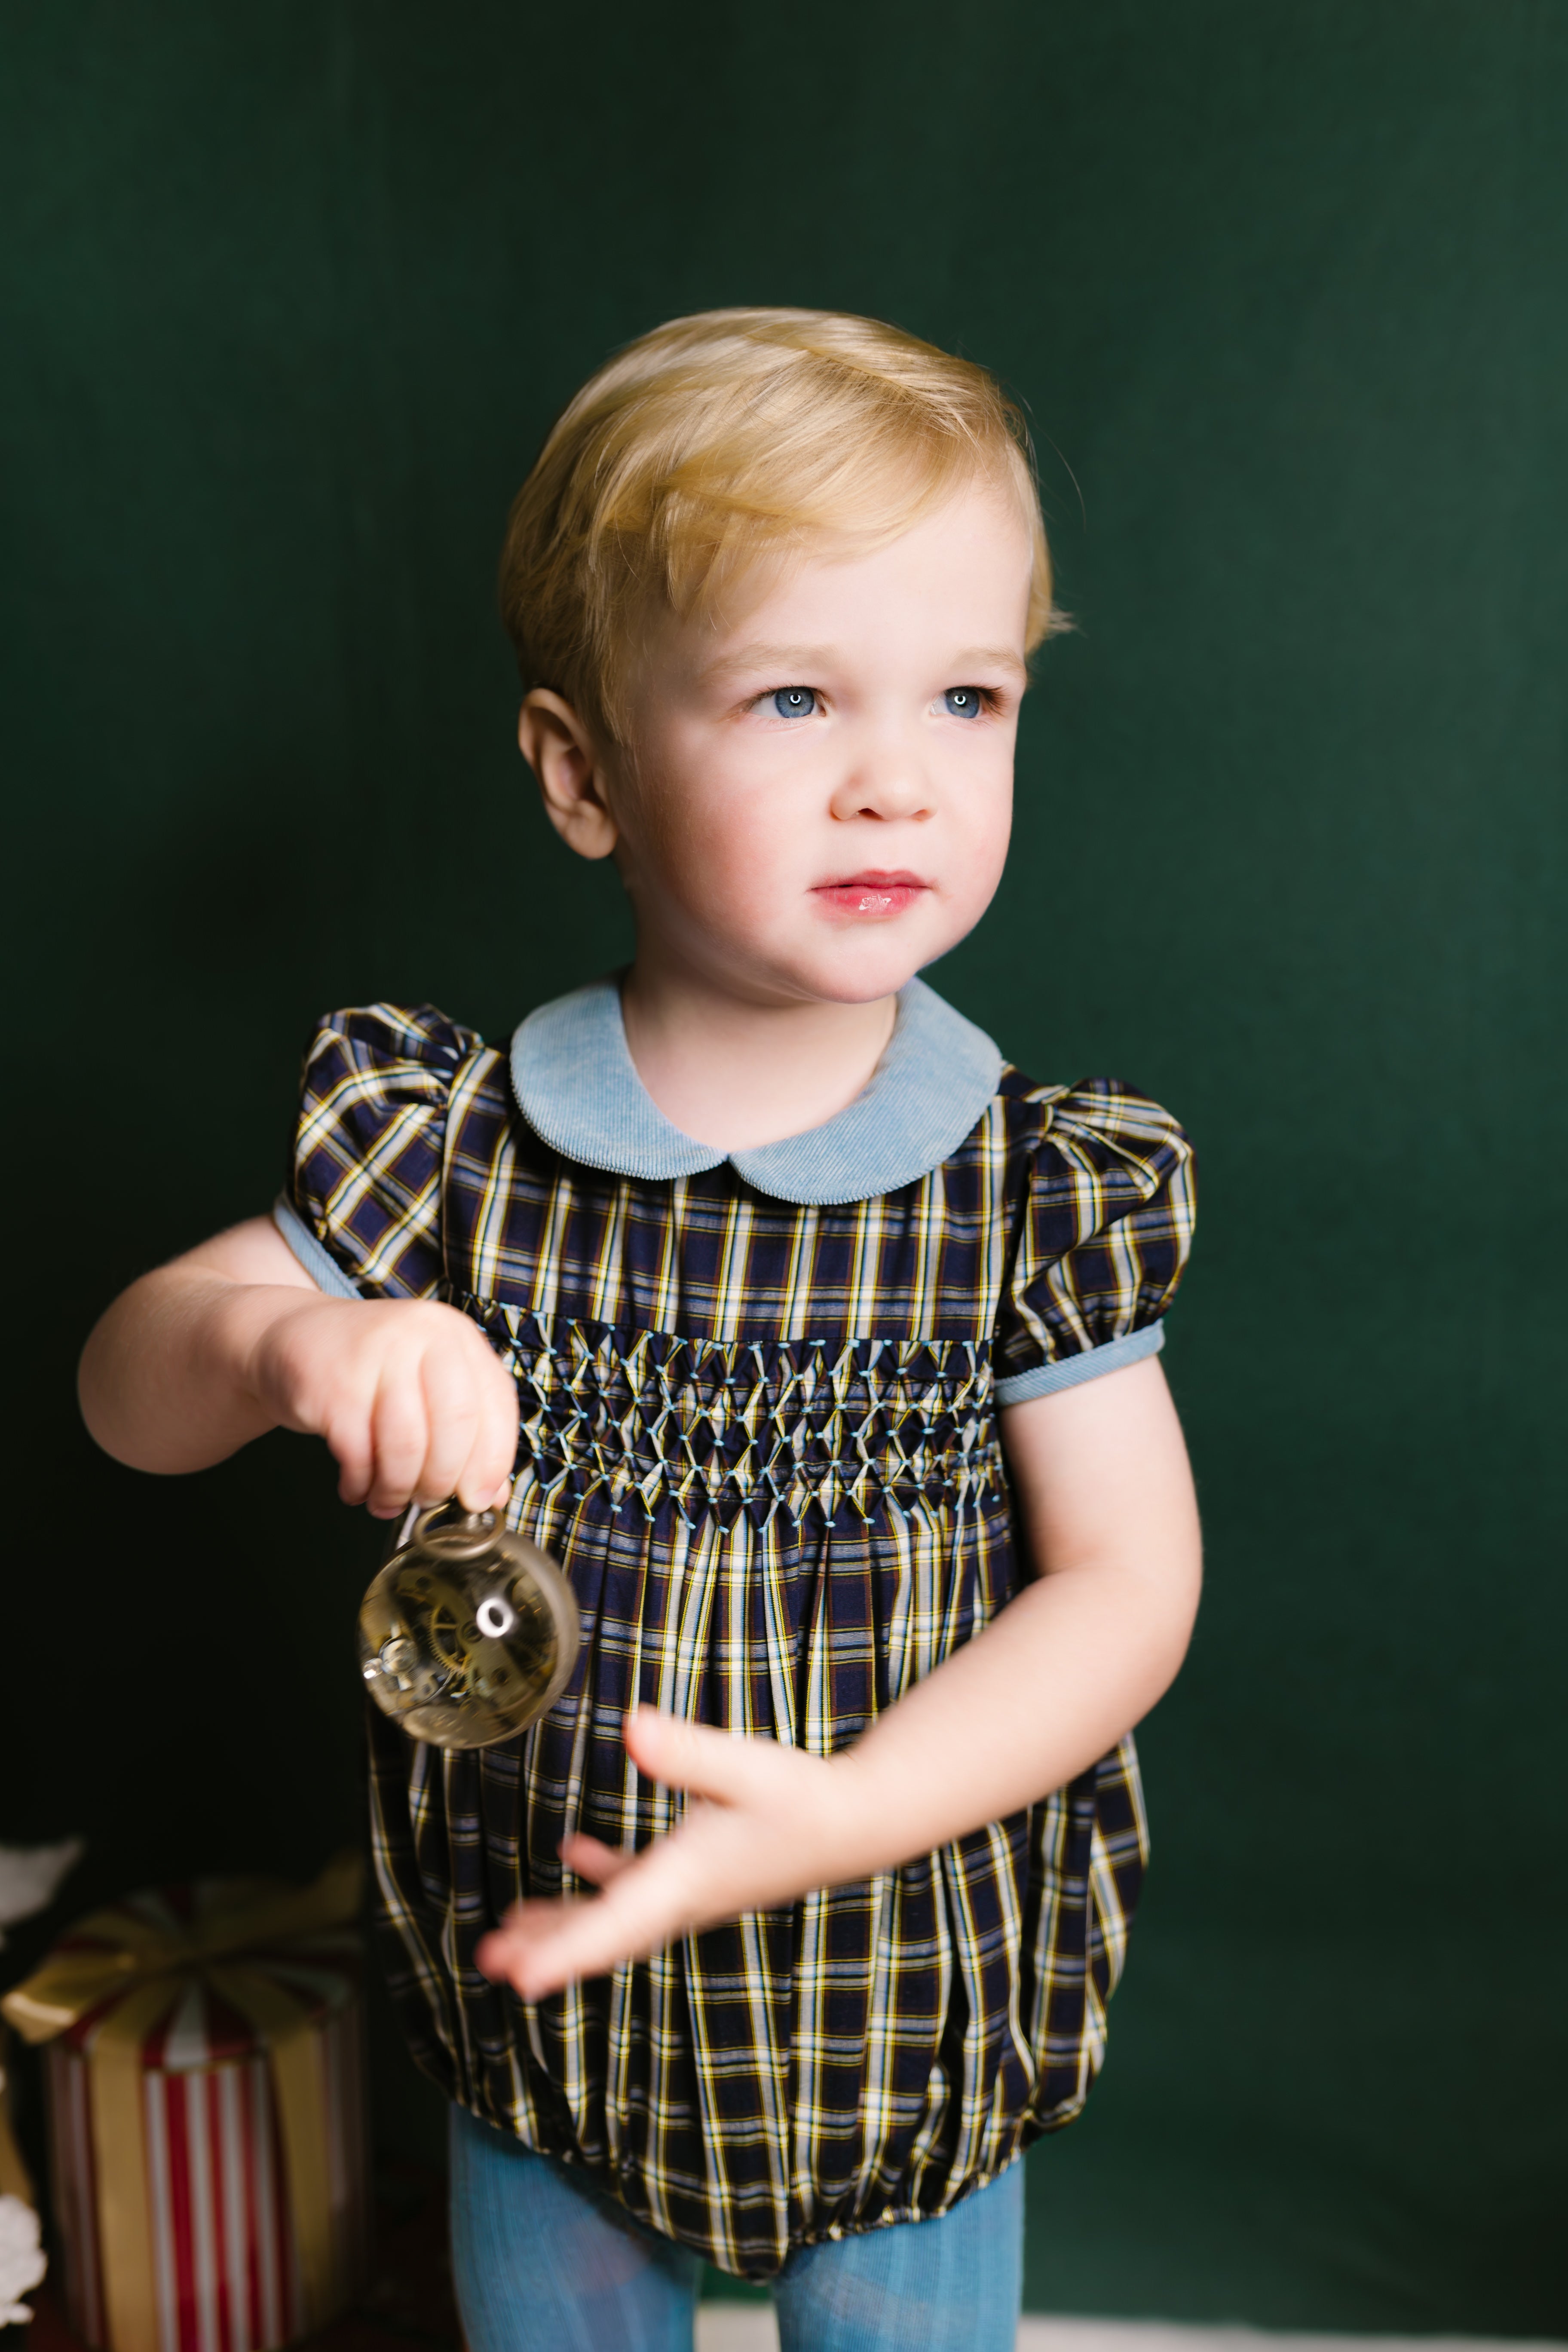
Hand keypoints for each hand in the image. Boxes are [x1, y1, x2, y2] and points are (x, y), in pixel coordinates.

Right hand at [242, 1293, 517, 1517]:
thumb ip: (465, 1432)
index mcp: (455, 1335)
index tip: (480, 1499)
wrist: (290, 1337)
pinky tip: (357, 1488)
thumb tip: (492, 1496)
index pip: (495, 1406)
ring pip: (407, 1447)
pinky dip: (361, 1485)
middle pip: (457, 1427)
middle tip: (430, 1501)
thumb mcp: (425, 1384)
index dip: (493, 1463)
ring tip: (389, 1499)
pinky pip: (359, 1456)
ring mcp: (376, 1356)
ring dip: (400, 1489)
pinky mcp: (333, 1386)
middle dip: (445, 1481)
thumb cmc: (369, 1369)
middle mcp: (421, 1335)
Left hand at [474, 1708, 865, 1997]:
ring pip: (614, 1918)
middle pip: (604, 1935)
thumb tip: (633, 1726)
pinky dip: (601, 1880)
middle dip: (546, 1947)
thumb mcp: (744, 1767)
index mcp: (687, 1879)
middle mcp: (683, 1898)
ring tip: (507, 1930)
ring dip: (562, 1924)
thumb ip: (686, 1751)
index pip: (615, 1926)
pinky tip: (574, 1852)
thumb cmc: (804, 1797)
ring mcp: (690, 1892)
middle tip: (489, 1960)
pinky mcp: (698, 1876)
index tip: (517, 1979)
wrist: (854, 1822)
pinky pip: (637, 1891)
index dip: (562, 1954)